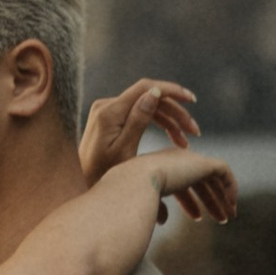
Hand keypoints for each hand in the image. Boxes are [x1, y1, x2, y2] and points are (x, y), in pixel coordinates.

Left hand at [79, 78, 237, 225]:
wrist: (81, 186)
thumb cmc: (102, 175)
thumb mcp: (124, 151)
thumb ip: (138, 121)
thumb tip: (155, 92)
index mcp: (109, 111)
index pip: (145, 88)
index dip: (171, 90)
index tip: (192, 99)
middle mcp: (107, 106)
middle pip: (150, 98)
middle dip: (176, 113)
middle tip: (195, 132)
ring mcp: (108, 112)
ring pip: (148, 107)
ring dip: (171, 121)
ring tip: (187, 143)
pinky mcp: (111, 120)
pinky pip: (141, 116)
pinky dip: (159, 126)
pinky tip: (175, 141)